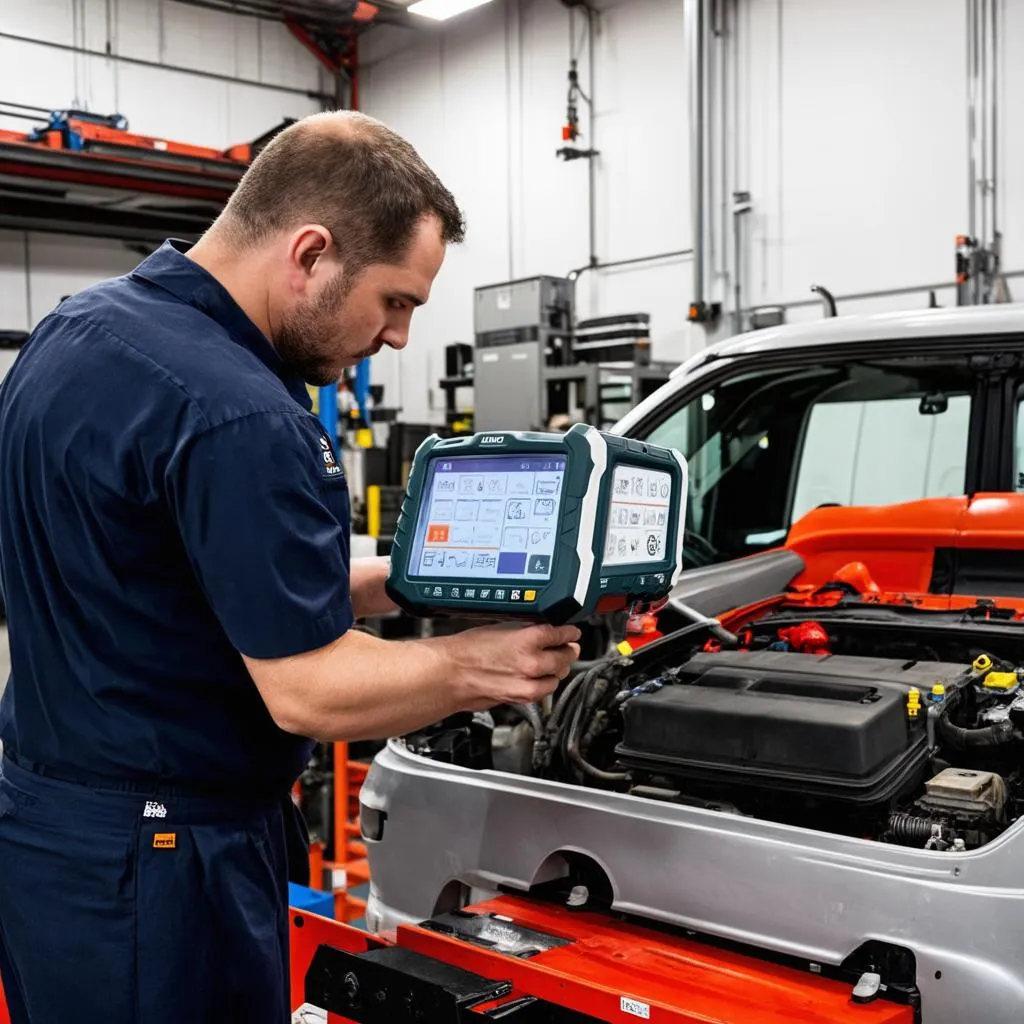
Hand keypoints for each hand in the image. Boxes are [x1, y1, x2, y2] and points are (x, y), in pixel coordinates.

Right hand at [442, 623, 581, 708]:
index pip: (563, 634)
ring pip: (559, 675)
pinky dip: (546, 683)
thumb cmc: (468, 650)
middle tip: (566, 646)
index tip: (572, 632)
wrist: (451, 673)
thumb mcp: (502, 628)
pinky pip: (546, 690)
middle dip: (567, 649)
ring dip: (558, 668)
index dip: (570, 632)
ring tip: (552, 662)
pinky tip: (540, 676)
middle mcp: (532, 662)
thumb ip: (528, 630)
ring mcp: (529, 683)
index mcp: (528, 639)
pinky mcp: (524, 698)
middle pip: (566, 655)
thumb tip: (545, 631)